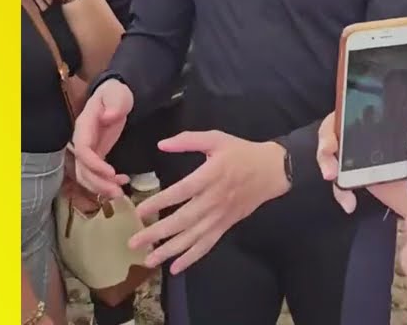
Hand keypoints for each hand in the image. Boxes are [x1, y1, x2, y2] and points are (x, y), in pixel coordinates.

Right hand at [71, 79, 133, 198]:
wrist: (115, 94)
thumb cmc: (115, 93)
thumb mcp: (117, 95)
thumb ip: (114, 104)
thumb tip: (108, 117)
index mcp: (84, 126)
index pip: (82, 150)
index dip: (93, 164)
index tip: (111, 173)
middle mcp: (82, 140)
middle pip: (82, 168)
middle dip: (97, 183)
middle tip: (117, 193)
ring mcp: (88, 149)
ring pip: (86, 175)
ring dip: (100, 187)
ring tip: (119, 194)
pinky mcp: (96, 154)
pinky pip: (96, 173)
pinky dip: (106, 182)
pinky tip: (123, 182)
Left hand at [131, 132, 288, 273]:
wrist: (272, 170)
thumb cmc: (241, 152)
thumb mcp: (216, 139)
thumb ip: (189, 140)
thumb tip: (162, 144)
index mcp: (210, 176)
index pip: (182, 191)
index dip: (161, 202)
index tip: (140, 211)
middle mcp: (214, 200)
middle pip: (183, 220)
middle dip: (157, 233)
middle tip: (133, 242)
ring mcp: (220, 216)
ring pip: (192, 238)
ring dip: (169, 251)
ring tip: (148, 260)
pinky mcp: (225, 226)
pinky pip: (207, 245)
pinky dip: (191, 258)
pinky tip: (175, 268)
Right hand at [318, 111, 406, 217]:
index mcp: (377, 117)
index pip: (348, 109)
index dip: (338, 116)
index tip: (335, 129)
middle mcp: (363, 134)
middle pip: (333, 131)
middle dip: (326, 143)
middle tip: (329, 154)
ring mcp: (359, 158)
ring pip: (331, 155)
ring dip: (326, 162)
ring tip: (331, 175)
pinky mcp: (360, 180)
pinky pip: (341, 184)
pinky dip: (341, 192)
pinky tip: (349, 204)